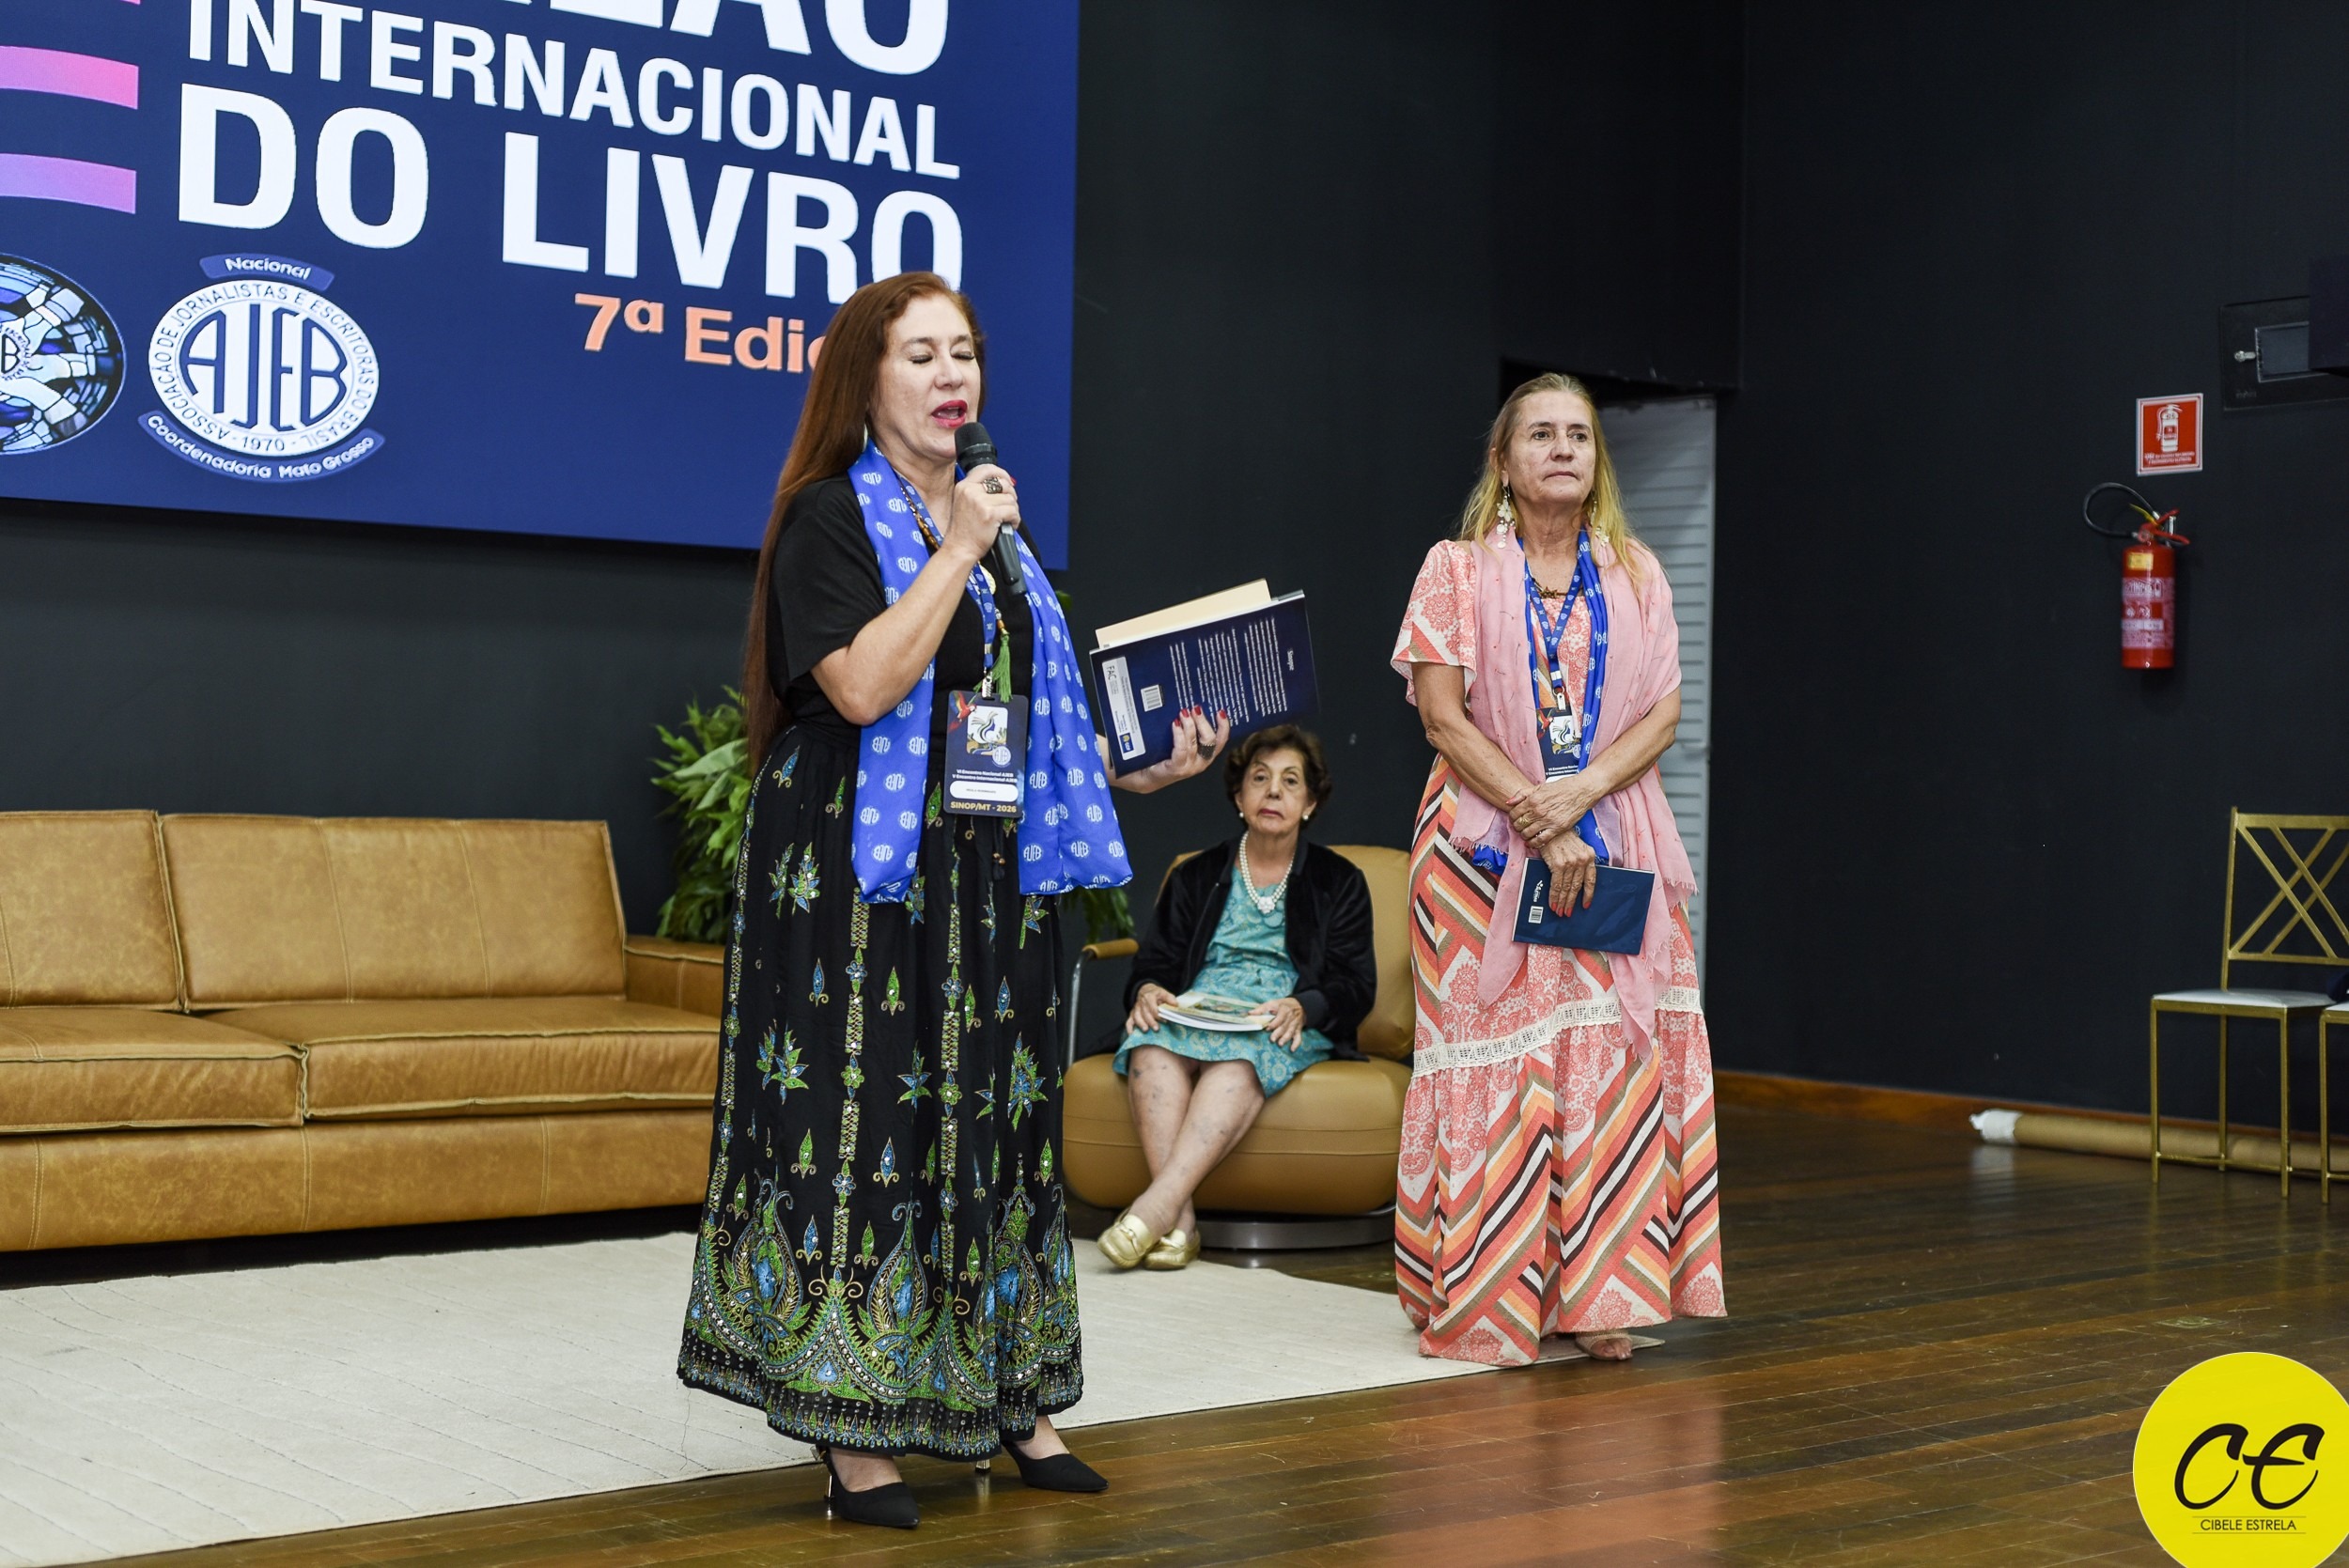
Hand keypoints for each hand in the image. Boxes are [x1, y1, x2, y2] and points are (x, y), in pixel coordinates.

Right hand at [943, 463, 1018, 567]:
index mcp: (964, 486)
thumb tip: (1002, 484)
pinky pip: (1012, 511)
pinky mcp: (990, 514)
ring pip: (1010, 498)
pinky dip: (1015, 520)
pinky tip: (1009, 525)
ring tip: (1006, 520)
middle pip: (1002, 483)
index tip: (1008, 482)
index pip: (986, 469)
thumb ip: (978, 491)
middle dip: (1011, 495)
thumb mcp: (964, 503)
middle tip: (1009, 506)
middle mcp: (970, 491)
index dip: (1001, 474)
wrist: (959, 549)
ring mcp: (980, 502)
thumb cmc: (963, 532)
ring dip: (1013, 510)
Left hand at [1107, 707, 1230, 793]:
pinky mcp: (1176, 770)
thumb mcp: (1177, 739)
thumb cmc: (1160, 754)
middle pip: (1210, 741)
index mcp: (1204, 755)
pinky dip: (1179, 736)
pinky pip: (1182, 750)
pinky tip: (1175, 725)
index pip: (1220, 741)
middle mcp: (1200, 763)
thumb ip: (1187, 728)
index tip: (1220, 711)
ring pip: (1195, 744)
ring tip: (1182, 713)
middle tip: (1195, 708)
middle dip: (1203, 722)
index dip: (1223, 726)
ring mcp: (1188, 767)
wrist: (1140, 773)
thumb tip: (1189, 705)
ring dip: (1190, 726)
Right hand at [1126, 982, 1172, 1034]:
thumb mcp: (1164, 992)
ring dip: (1141, 1024)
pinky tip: (1132, 1034)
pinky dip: (1129, 1028)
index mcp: (1149, 997)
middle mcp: (1141, 1003)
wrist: (1145, 990)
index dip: (1159, 1015)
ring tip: (1146, 1030)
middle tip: (1157, 1029)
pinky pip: (1129, 1021)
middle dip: (1151, 1022)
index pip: (1153, 1008)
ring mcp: (1136, 1009)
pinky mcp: (1133, 1014)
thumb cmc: (1156, 994)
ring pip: (1136, 1017)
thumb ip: (1170, 998)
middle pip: (1145, 1013)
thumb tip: (1175, 1005)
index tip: (1165, 1021)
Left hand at [1252, 996, 1306, 1047]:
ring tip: (1280, 1044)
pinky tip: (1292, 1049)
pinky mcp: (1298, 1030)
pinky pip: (1298, 1038)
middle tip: (1272, 1039)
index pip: (1280, 1017)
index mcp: (1284, 1010)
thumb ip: (1262, 1009)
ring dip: (1285, 1039)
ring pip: (1290, 1032)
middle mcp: (1290, 1018)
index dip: (1274, 1024)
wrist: (1299, 1005)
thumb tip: (1250, 1013)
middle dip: (1278, 1033)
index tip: (1268, 1028)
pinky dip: (1296, 1044)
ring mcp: (1294, 1025)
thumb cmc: (1283, 1005)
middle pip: (1284, 1026)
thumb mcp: (1273, 1003)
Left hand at [1509, 774, 1602, 852]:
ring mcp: (1548, 820)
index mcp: (1533, 799)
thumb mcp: (1540, 787)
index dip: (1512, 818)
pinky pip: (1540, 840)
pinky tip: (1532, 842)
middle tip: (1519, 827)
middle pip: (1519, 824)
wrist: (1581, 790)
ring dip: (1523, 836)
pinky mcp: (1557, 828)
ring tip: (1525, 834)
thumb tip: (1508, 802)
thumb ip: (1522, 794)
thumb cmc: (1562, 787)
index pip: (1514, 813)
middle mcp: (1538, 810)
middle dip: (1517, 827)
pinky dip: (1533, 843)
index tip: (1514, 819)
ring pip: (1527, 833)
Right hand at [1541, 831, 1598, 914]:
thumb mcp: (1576, 848)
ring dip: (1562, 902)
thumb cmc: (1561, 837)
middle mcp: (1582, 860)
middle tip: (1567, 912)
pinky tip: (1553, 903)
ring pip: (1567, 888)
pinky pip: (1557, 885)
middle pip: (1577, 887)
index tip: (1585, 905)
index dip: (1588, 894)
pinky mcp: (1558, 865)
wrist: (1548, 827)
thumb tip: (1573, 883)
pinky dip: (1554, 896)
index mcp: (1589, 856)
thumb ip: (1578, 863)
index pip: (1591, 880)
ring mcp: (1571, 863)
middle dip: (1571, 902)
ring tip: (1559, 911)